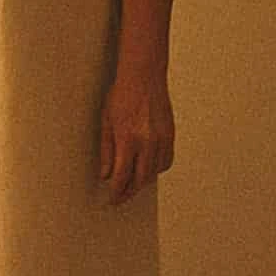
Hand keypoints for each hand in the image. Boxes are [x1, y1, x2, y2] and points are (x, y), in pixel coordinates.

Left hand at [98, 67, 173, 204]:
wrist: (144, 76)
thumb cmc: (122, 94)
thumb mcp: (106, 122)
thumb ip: (106, 151)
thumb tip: (105, 175)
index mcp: (128, 139)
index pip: (122, 177)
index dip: (116, 192)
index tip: (112, 199)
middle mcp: (147, 142)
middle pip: (140, 180)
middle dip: (129, 192)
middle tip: (121, 197)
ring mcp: (162, 139)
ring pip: (154, 173)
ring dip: (143, 182)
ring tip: (132, 183)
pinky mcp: (170, 135)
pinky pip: (166, 161)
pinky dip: (156, 169)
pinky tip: (147, 168)